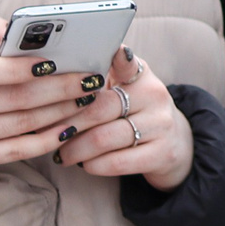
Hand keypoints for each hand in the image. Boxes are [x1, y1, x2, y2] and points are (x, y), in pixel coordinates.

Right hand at [0, 14, 109, 175]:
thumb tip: (16, 24)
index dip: (26, 67)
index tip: (58, 60)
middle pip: (17, 98)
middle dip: (61, 89)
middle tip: (91, 78)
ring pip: (23, 124)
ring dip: (62, 112)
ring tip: (88, 98)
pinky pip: (18, 150)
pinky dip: (48, 140)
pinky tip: (70, 127)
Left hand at [50, 48, 194, 190]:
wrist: (176, 144)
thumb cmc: (135, 113)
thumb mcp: (125, 90)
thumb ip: (97, 81)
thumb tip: (50, 83)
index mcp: (141, 74)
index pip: (125, 62)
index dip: (109, 61)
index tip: (88, 68)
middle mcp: (155, 95)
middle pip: (100, 108)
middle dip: (68, 123)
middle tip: (48, 134)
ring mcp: (161, 125)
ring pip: (104, 138)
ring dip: (75, 149)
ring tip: (61, 153)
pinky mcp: (162, 153)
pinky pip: (117, 162)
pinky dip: (93, 165)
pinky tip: (84, 164)